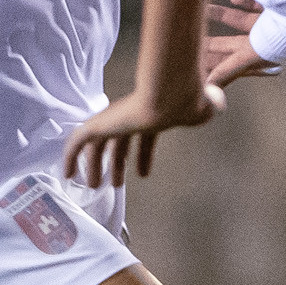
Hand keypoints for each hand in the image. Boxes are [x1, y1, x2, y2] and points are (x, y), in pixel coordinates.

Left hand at [60, 74, 224, 187]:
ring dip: (94, 166)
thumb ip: (207, 109)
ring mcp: (111, 120)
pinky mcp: (97, 125)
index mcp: (149, 117)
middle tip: (113, 183)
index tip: (143, 174)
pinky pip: (76, 144)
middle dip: (116, 163)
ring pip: (96, 146)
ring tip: (94, 186)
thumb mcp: (202, 110)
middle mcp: (128, 117)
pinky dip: (70, 158)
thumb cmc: (186, 104)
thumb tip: (217, 104)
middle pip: (117, 143)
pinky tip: (68, 174)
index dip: (143, 158)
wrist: (169, 97)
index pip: (144, 139)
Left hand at [200, 0, 282, 85]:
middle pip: (231, 45)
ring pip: (240, 22)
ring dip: (222, 16)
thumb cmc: (280, 38)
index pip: (230, 66)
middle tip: (189, 42)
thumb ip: (228, 70)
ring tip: (201, 10)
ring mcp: (269, 24)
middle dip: (211, 44)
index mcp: (260, 60)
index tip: (192, 64)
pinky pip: (255, 3)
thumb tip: (206, 87)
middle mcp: (265, 43)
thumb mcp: (249, 56)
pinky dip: (245, 1)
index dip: (212, 66)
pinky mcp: (274, 6)